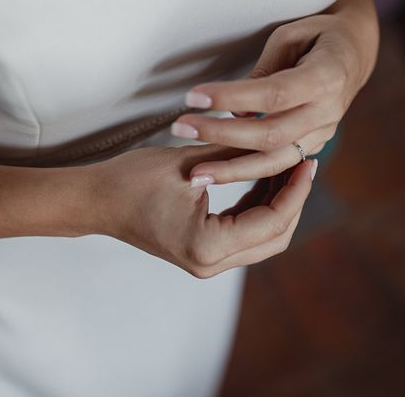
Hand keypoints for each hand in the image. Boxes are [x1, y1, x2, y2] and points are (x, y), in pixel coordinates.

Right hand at [87, 144, 315, 277]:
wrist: (96, 201)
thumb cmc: (131, 181)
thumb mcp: (188, 162)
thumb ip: (234, 154)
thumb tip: (275, 140)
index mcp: (208, 246)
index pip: (272, 222)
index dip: (296, 191)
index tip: (308, 161)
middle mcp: (210, 263)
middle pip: (275, 237)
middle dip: (294, 199)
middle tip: (305, 164)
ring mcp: (206, 262)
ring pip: (263, 237)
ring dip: (279, 203)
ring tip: (289, 167)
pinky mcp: (203, 252)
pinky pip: (244, 233)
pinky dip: (259, 208)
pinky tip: (266, 178)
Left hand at [170, 10, 378, 184]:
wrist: (354, 54)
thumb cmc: (318, 36)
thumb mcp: (291, 36)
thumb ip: (265, 70)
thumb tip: (238, 111)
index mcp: (327, 76)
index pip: (274, 93)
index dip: (233, 98)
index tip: (194, 96)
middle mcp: (328, 111)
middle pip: (271, 133)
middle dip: (222, 135)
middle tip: (182, 128)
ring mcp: (323, 133)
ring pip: (275, 160)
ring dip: (232, 168)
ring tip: (195, 173)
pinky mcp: (314, 145)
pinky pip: (279, 165)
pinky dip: (248, 172)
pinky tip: (218, 175)